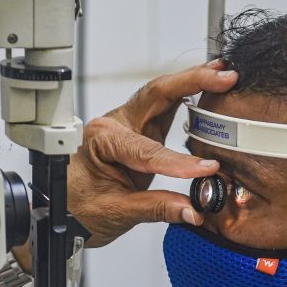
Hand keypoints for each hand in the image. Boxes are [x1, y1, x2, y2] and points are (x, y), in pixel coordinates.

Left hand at [68, 60, 237, 246]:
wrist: (62, 212)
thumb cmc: (77, 208)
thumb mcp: (116, 212)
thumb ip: (156, 208)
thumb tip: (191, 210)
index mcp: (101, 140)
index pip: (147, 150)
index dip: (179, 162)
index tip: (205, 170)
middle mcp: (113, 125)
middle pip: (157, 93)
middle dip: (192, 82)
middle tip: (224, 78)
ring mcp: (127, 126)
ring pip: (163, 94)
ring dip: (193, 82)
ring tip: (222, 73)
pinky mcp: (139, 132)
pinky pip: (166, 108)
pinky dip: (188, 95)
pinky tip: (208, 87)